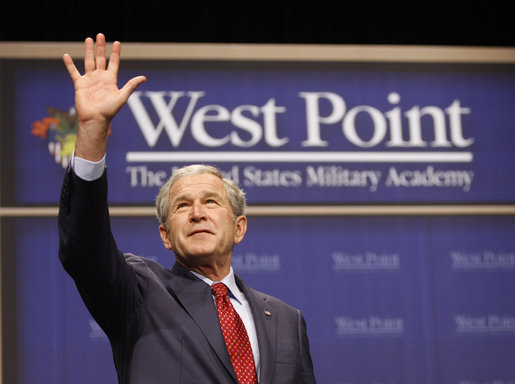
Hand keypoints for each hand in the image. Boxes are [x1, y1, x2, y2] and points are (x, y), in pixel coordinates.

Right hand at [63, 33, 145, 160]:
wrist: (95, 119)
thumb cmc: (109, 110)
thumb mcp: (122, 96)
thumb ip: (131, 85)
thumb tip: (144, 78)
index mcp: (111, 80)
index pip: (114, 63)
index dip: (115, 53)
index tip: (117, 42)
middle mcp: (100, 78)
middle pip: (101, 59)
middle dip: (100, 47)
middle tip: (100, 34)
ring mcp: (90, 80)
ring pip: (89, 61)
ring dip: (88, 50)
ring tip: (88, 39)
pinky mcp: (80, 84)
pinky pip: (74, 72)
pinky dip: (69, 64)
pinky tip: (66, 55)